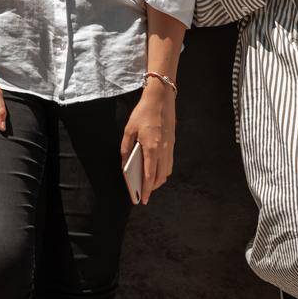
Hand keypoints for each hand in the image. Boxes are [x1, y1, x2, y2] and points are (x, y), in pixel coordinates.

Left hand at [121, 77, 175, 202]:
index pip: (149, 175)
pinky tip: (156, 169)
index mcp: (151, 148)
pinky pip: (169, 162)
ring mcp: (170, 147)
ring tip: (149, 183)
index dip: (146, 190)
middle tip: (144, 194)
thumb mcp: (128, 130)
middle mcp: (163, 150)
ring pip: (167, 171)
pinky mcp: (172, 143)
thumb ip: (126, 149)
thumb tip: (125, 165)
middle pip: (160, 177)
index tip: (143, 199)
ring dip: (159, 180)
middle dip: (153, 188)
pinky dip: (163, 170)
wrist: (161, 98)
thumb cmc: (143, 113)